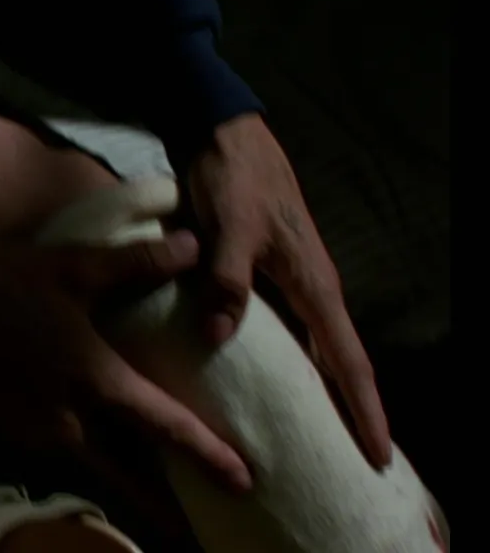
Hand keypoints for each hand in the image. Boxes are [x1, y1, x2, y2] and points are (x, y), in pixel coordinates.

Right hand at [0, 234, 252, 492]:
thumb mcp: (69, 265)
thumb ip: (136, 262)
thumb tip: (194, 247)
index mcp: (91, 381)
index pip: (164, 428)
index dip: (208, 455)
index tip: (246, 483)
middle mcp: (66, 421)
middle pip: (131, 475)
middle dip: (169, 503)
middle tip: (202, 523)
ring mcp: (32, 430)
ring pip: (95, 467)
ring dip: (131, 484)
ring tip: (162, 492)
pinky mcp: (7, 425)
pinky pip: (63, 451)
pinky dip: (92, 459)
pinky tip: (99, 445)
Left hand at [187, 112, 390, 467]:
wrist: (220, 133)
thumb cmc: (233, 178)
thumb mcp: (228, 226)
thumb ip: (226, 279)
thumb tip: (220, 338)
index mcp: (315, 284)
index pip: (348, 361)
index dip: (364, 410)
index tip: (378, 455)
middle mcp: (311, 289)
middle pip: (337, 364)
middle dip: (349, 412)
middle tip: (348, 465)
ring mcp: (290, 281)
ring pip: (311, 349)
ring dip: (316, 390)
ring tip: (313, 436)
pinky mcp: (264, 272)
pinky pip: (283, 330)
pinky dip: (283, 360)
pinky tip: (266, 381)